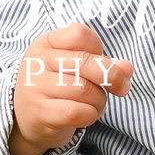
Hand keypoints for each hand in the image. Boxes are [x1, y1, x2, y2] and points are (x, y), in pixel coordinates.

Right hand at [7, 22, 133, 154]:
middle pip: (86, 62)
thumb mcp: (76, 68)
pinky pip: (78, 112)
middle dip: (112, 77)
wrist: (26, 120)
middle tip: (122, 88)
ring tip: (93, 104)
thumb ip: (103, 63)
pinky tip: (84, 115)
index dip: (99, 49)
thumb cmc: (57, 88)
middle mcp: (36, 62)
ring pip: (85, 90)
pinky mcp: (40, 113)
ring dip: (100, 101)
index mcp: (46, 44)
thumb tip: (127, 67)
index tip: (103, 62)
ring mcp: (35, 87)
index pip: (80, 34)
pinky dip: (90, 116)